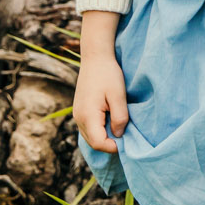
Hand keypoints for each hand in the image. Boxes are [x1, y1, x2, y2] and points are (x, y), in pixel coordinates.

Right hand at [74, 10, 128, 153]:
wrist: (95, 58)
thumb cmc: (108, 74)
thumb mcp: (118, 96)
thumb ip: (120, 118)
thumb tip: (119, 136)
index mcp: (88, 116)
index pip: (99, 143)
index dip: (114, 147)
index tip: (127, 140)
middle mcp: (79, 118)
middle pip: (94, 143)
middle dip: (110, 143)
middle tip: (126, 135)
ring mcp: (77, 115)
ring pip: (91, 137)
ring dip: (105, 137)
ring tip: (119, 127)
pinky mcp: (79, 112)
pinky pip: (89, 129)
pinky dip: (100, 130)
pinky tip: (111, 121)